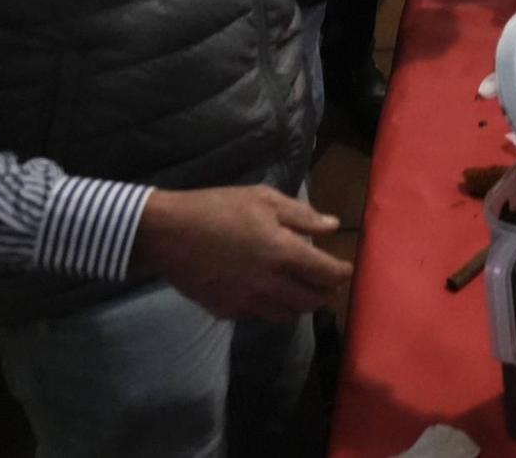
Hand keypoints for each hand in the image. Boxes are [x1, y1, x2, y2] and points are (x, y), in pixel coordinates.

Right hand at [130, 186, 351, 320]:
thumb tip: (332, 226)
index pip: (327, 274)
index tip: (346, 269)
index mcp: (284, 253)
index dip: (342, 273)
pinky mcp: (226, 311)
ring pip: (287, 315)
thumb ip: (302, 216)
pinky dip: (270, 308)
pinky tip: (267, 293)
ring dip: (299, 304)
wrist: (169, 234)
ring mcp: (247, 302)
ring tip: (300, 290)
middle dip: (325, 293)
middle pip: (311, 301)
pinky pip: (259, 316)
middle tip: (326, 283)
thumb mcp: (264, 199)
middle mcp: (270, 284)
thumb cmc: (219, 209)